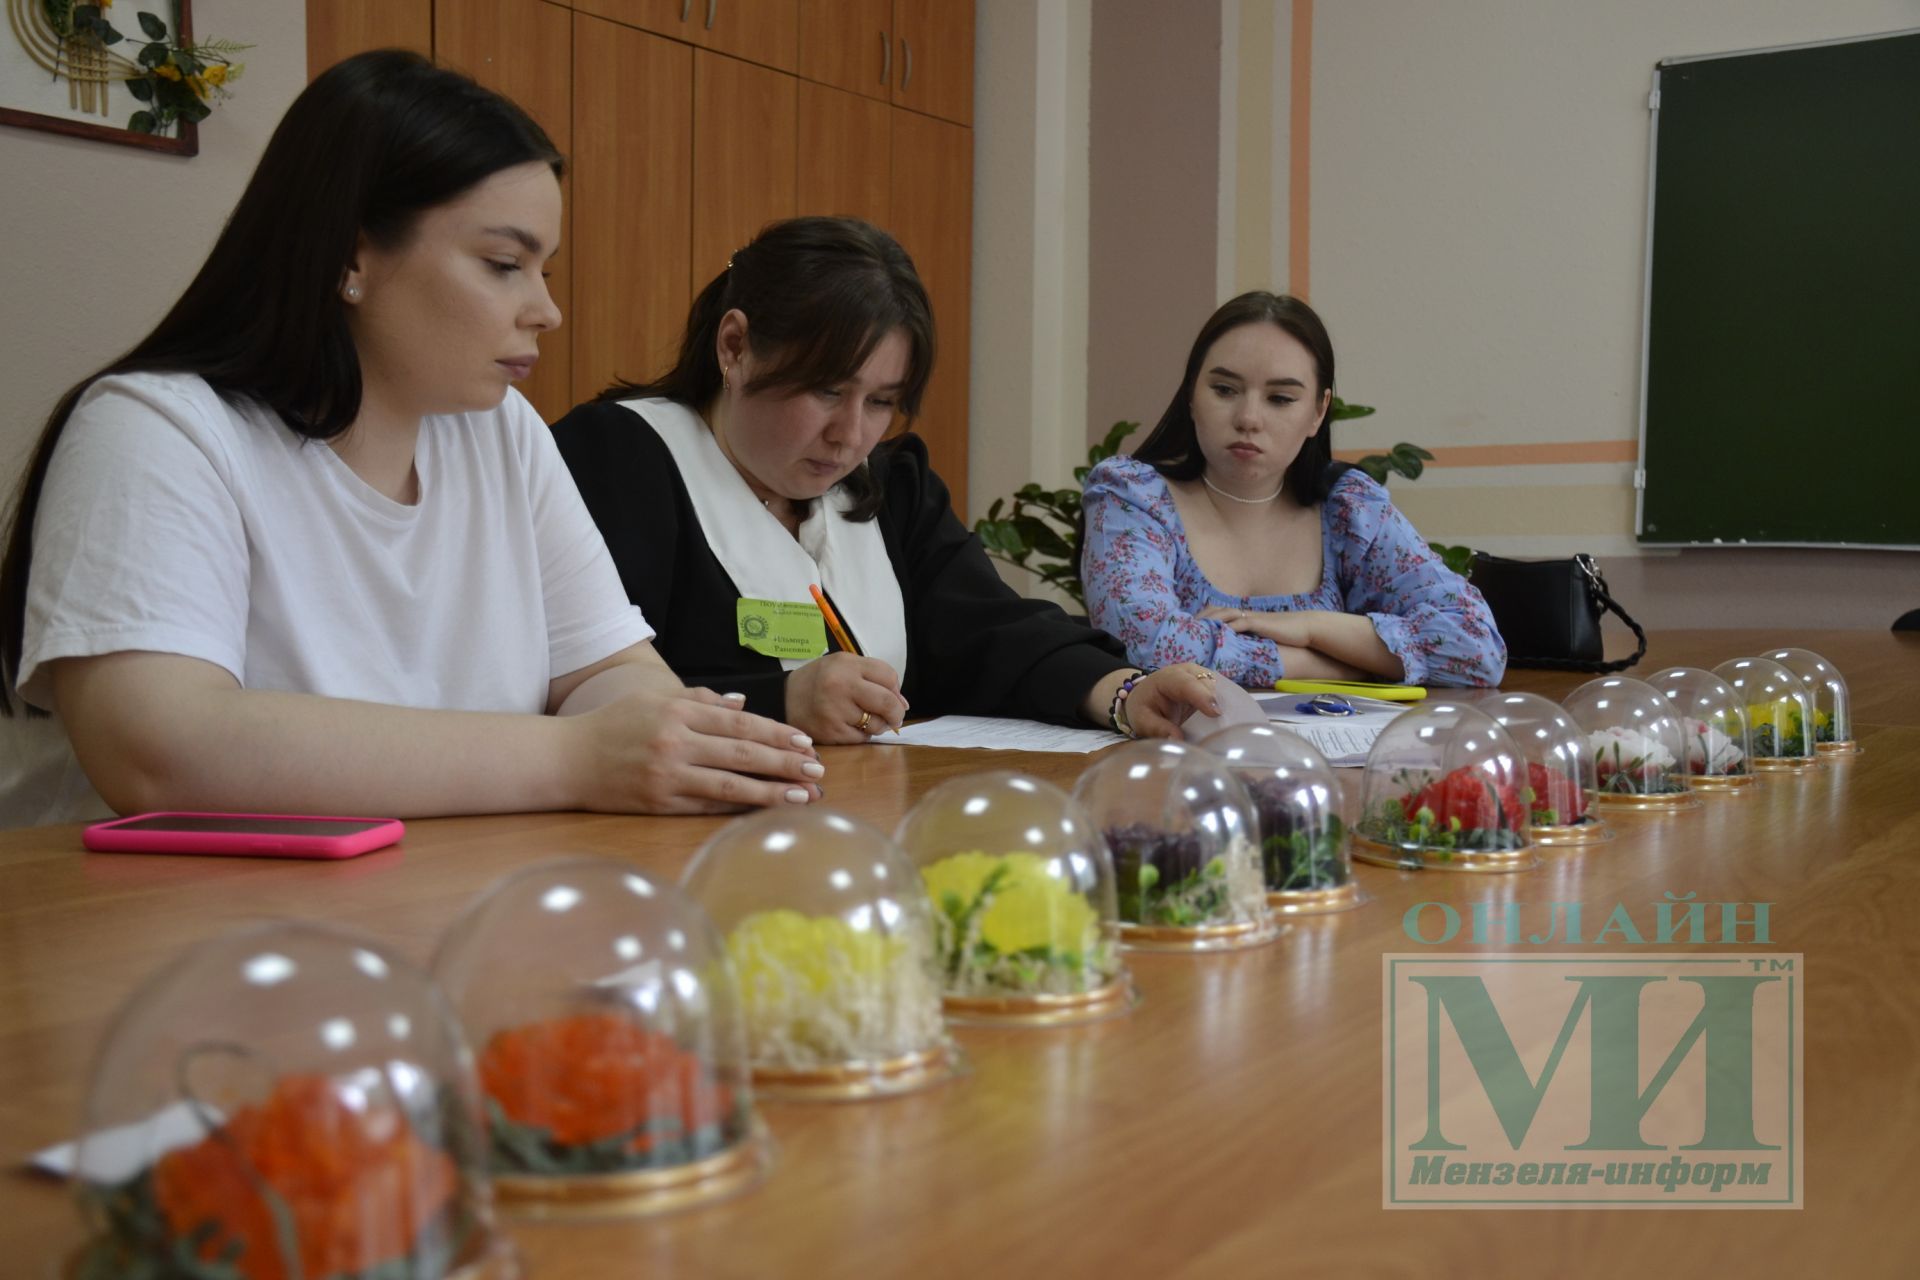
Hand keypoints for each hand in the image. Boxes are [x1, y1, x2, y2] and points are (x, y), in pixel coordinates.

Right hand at [570, 685, 825, 814]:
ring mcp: (668, 776)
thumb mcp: (655, 700)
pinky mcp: (660, 804)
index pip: (740, 724)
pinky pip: (708, 807)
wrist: (567, 759)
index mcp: (678, 713)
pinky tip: (764, 810)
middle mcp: (676, 744)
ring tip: (804, 796)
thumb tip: (744, 706)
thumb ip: (701, 700)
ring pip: (730, 785)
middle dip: (785, 763)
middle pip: (742, 753)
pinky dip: (739, 809)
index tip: (806, 743)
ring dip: (771, 792)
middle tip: (818, 771)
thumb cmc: (614, 725)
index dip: (777, 734)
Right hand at [784, 652, 909, 743]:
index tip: (893, 696)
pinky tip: (850, 726)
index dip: (896, 689)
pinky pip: (862, 738)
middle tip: (895, 717)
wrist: (783, 699)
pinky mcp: (832, 732)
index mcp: (846, 664)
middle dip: (896, 713)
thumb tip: (903, 704)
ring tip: (865, 719)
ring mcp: (836, 711)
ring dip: (878, 725)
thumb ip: (873, 677)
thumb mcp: (843, 665)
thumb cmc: (819, 681)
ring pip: (877, 724)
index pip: (889, 676)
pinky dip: (862, 735)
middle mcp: (841, 686)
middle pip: (887, 702)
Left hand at [1120, 664, 1224, 741]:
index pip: (1186, 684)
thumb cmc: (1144, 708)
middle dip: (1219, 703)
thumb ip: (1158, 729)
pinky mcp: (1212, 685)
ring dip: (1228, 705)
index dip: (1202, 697)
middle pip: (1209, 684)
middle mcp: (1189, 673)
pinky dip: (1230, 706)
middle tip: (1228, 726)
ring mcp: (1203, 677)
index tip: (1215, 713)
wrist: (1147, 696)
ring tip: (1234, 724)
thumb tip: (1176, 741)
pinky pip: (1225, 693)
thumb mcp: (1143, 720)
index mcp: (1169, 678)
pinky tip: (1235, 720)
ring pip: (1221, 687)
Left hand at [1198, 606, 1323, 647]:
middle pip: (1215, 611)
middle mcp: (1244, 614)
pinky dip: (1224, 628)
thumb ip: (1250, 642)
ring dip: (1207, 622)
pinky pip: (1237, 624)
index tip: (1189, 627)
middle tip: (1183, 628)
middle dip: (1199, 618)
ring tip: (1193, 631)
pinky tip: (1214, 635)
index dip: (1203, 618)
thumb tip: (1238, 653)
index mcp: (1244, 617)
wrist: (1306, 628)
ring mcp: (1250, 617)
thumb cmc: (1287, 635)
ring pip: (1223, 615)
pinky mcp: (1257, 623)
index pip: (1218, 613)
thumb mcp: (1264, 639)